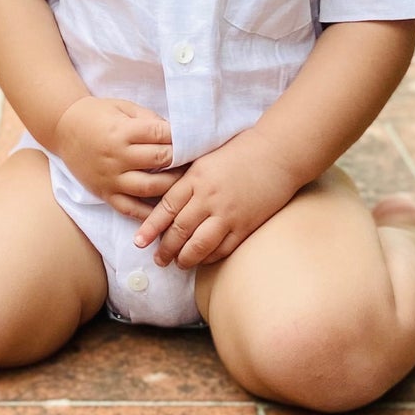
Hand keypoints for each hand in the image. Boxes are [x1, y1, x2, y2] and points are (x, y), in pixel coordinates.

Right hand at [52, 96, 184, 217]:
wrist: (64, 128)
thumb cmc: (97, 114)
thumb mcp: (122, 107)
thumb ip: (148, 119)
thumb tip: (175, 133)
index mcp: (122, 131)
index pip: (160, 135)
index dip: (181, 137)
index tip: (196, 139)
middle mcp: (117, 156)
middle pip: (159, 161)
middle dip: (182, 160)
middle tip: (198, 161)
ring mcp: (111, 177)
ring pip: (150, 188)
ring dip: (172, 187)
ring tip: (186, 183)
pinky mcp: (105, 193)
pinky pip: (130, 209)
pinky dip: (148, 213)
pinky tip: (164, 211)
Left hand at [133, 128, 303, 267]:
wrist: (276, 154)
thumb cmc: (239, 151)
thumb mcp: (206, 157)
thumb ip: (187, 177)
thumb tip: (166, 195)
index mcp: (196, 177)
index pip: (166, 207)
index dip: (150, 227)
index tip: (139, 241)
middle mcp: (209, 197)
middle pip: (180, 229)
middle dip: (165, 248)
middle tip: (158, 259)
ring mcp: (228, 214)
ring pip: (199, 244)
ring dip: (185, 258)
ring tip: (178, 263)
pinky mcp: (246, 225)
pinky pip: (223, 248)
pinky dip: (210, 257)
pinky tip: (202, 260)